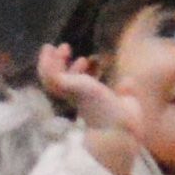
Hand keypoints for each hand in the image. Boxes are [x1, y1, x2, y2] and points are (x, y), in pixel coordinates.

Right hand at [30, 41, 152, 174]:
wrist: (120, 127)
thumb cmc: (126, 120)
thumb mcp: (127, 101)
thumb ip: (125, 92)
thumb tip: (128, 82)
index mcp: (90, 103)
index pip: (78, 87)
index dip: (78, 72)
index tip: (85, 60)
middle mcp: (78, 99)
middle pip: (61, 82)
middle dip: (60, 65)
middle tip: (65, 48)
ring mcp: (71, 94)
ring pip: (50, 79)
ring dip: (49, 62)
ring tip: (54, 47)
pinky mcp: (68, 88)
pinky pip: (50, 75)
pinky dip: (46, 63)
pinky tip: (49, 50)